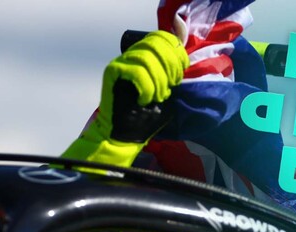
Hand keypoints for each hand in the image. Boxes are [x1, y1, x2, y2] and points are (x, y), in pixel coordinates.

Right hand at [61, 30, 188, 165]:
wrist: (126, 135)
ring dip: (158, 81)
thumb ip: (174, 68)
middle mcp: (132, 54)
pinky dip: (146, 87)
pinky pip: (136, 71)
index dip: (176, 52)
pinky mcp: (112, 71)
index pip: (162, 37)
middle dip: (170, 66)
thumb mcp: (168, 90)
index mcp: (147, 56)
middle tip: (170, 87)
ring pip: (146, 57)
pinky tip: (144, 100)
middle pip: (155, 44)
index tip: (180, 73)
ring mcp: (121, 62)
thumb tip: (183, 32)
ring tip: (157, 98)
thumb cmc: (147, 115)